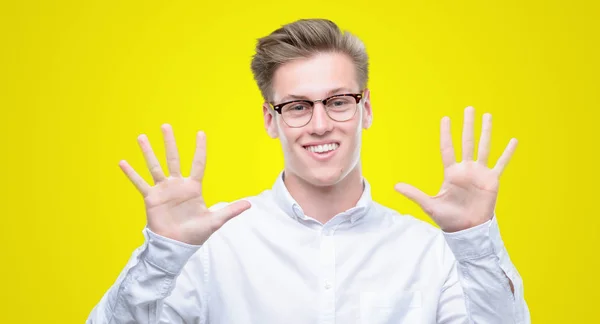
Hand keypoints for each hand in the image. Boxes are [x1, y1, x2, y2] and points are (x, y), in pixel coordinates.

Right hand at [118, 124, 250, 244]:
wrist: (176, 247)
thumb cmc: (195, 235)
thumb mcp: (214, 221)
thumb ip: (230, 210)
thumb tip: (250, 204)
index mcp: (193, 188)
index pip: (197, 163)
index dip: (199, 148)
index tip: (200, 133)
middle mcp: (177, 185)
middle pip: (173, 158)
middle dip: (170, 142)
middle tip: (165, 125)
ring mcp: (163, 190)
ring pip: (155, 166)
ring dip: (148, 152)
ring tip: (142, 137)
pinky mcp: (151, 198)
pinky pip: (140, 183)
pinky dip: (131, 173)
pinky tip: (123, 162)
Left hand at [394, 107, 516, 231]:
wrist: (467, 230)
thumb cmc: (448, 219)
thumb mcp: (429, 204)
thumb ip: (414, 194)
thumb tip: (395, 186)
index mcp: (451, 173)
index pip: (448, 148)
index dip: (446, 134)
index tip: (446, 118)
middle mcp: (466, 169)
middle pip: (467, 142)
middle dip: (468, 125)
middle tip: (469, 108)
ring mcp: (479, 173)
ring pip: (483, 147)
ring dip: (486, 132)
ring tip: (487, 116)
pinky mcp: (492, 181)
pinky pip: (501, 164)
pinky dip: (507, 153)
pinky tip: (513, 140)